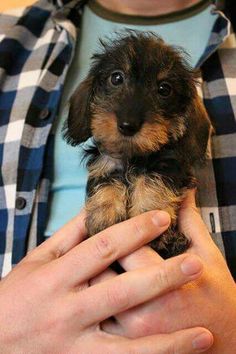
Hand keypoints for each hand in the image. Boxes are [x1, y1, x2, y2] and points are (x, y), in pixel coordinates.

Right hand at [0, 210, 211, 353]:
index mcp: (57, 277)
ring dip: (168, 341)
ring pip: (127, 346)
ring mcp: (75, 345)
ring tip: (203, 335)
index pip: (103, 248)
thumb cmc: (15, 297)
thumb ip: (69, 236)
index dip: (135, 231)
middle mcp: (68, 311)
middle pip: (123, 292)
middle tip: (195, 264)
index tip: (162, 218)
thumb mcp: (37, 261)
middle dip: (162, 277)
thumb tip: (96, 209)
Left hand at [103, 190, 235, 352]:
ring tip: (90, 261)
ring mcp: (129, 333)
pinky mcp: (124, 347)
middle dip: (97, 252)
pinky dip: (93, 299)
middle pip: (99, 270)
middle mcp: (140, 311)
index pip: (121, 247)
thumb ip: (190, 221)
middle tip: (95, 237)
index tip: (111, 218)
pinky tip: (97, 285)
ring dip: (89, 275)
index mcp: (161, 282)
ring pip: (92, 295)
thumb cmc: (219, 299)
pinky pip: (97, 319)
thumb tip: (183, 191)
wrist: (229, 345)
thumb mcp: (208, 255)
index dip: (114, 230)